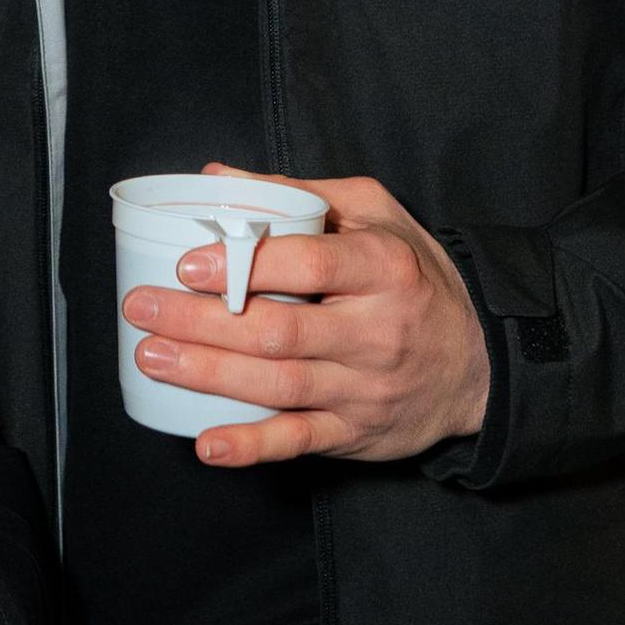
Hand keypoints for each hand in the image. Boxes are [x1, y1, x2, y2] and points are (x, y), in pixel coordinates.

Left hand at [123, 171, 490, 469]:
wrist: (481, 361)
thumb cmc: (416, 278)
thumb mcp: (378, 216)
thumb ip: (300, 193)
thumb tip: (218, 177)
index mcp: (384, 268)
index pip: (310, 264)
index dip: (245, 266)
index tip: (188, 262)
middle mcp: (378, 331)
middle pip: (279, 330)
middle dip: (201, 322)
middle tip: (142, 309)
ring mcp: (366, 387)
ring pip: (279, 385)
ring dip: (208, 375)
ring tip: (152, 357)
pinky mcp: (356, 432)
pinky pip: (299, 441)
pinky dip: (252, 446)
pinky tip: (209, 444)